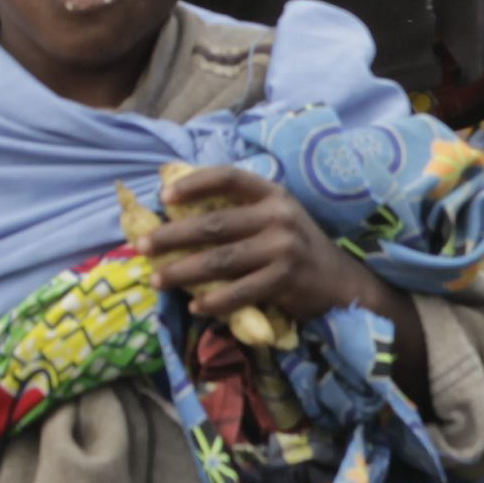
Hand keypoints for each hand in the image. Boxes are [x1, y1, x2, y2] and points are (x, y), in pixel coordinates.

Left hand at [146, 165, 384, 334]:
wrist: (341, 281)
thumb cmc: (294, 246)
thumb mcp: (275, 217)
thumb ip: (239, 211)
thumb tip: (178, 213)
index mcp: (271, 193)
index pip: (228, 177)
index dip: (193, 183)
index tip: (163, 196)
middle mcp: (277, 215)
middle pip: (214, 224)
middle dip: (172, 236)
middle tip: (142, 247)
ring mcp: (282, 247)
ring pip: (220, 260)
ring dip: (183, 272)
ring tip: (158, 280)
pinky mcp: (285, 279)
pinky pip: (240, 292)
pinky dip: (214, 301)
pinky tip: (196, 306)